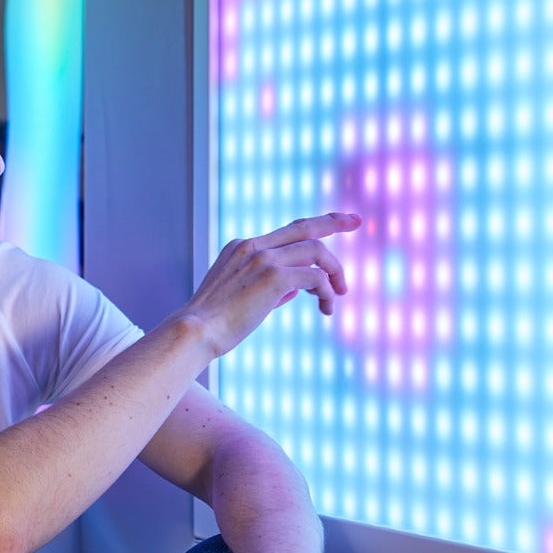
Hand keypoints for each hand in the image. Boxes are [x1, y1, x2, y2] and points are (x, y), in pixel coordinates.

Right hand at [182, 212, 359, 359]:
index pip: (286, 232)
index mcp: (242, 247)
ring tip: (338, 294)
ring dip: (334, 272)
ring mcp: (263, 258)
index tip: (334, 223)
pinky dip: (326, 290)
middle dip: (334, 221)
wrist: (195, 331)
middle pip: (304, 226)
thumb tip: (299, 289)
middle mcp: (253, 245)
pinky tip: (326, 307)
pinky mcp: (274, 277)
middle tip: (357, 221)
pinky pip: (315, 277)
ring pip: (315, 251)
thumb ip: (270, 287)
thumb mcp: (242, 297)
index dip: (312, 227)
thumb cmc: (215, 323)